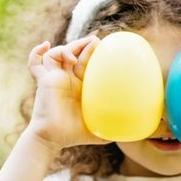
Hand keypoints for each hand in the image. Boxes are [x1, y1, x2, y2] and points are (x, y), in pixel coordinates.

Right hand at [26, 35, 111, 150]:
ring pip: (57, 53)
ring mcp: (54, 77)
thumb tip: (145, 129)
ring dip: (67, 48)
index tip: (104, 46)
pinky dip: (37, 52)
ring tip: (74, 56)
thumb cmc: (75, 134)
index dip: (94, 52)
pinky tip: (45, 44)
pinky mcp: (43, 80)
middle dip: (83, 44)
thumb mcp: (101, 127)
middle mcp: (67, 78)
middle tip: (95, 41)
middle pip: (74, 52)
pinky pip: (35, 62)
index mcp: (81, 84)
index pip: (87, 61)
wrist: (53, 138)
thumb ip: (119, 126)